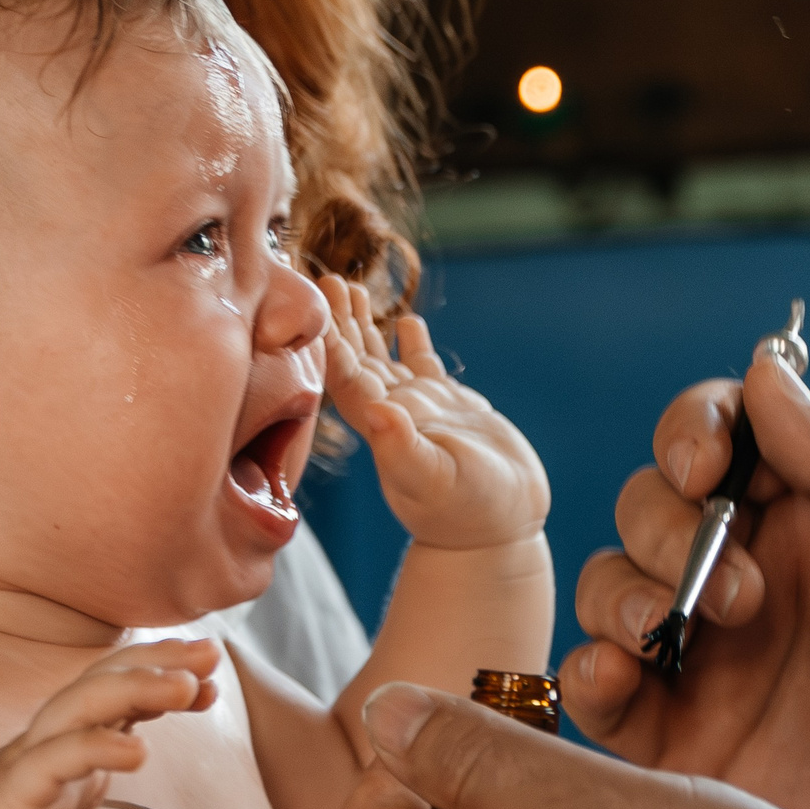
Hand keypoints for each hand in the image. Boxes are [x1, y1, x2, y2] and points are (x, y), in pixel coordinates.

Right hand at [0, 640, 220, 808]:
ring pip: (81, 711)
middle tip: (213, 648)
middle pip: (106, 686)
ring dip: (136, 690)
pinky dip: (94, 750)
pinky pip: (51, 767)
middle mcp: (46, 748)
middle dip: (160, 663)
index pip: (119, 701)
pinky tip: (135, 749)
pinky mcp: (5, 802)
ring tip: (187, 683)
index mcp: (63, 754)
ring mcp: (24, 769)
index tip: (212, 677)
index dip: (164, 682)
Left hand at [319, 276, 548, 549]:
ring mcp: (421, 411)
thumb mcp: (434, 480)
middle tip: (323, 277)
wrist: (500, 531)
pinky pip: (423, 368)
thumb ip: (404, 448)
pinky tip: (407, 320)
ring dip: (365, 324)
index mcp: (380, 427)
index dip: (326, 338)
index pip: (342, 374)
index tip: (309, 301)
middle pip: (354, 358)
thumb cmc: (467, 513)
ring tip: (351, 287)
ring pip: (383, 358)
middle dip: (338, 319)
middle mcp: (393, 414)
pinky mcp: (450, 411)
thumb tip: (379, 412)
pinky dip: (412, 343)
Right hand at [567, 348, 809, 808]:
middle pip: (650, 507)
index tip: (703, 467)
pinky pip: (601, 696)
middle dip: (664, 527)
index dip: (691, 432)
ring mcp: (713, 660)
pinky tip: (619, 674)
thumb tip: (766, 374)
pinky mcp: (687, 744)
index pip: (721, 434)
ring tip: (676, 631)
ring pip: (610, 588)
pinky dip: (588, 673)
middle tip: (741, 593)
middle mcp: (751, 574)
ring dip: (620, 592)